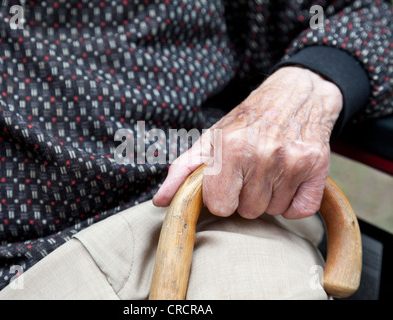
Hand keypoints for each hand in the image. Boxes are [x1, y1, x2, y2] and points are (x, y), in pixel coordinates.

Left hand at [153, 66, 342, 219]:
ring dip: (269, 197)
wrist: (295, 95)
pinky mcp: (317, 167)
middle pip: (248, 211)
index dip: (222, 197)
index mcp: (231, 149)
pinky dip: (294, 202)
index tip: (226, 183)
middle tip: (251, 172)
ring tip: (270, 170)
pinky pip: (300, 211)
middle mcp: (263, 155)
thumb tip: (160, 201)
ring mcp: (292, 161)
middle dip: (246, 196)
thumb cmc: (247, 121)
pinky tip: (288, 179)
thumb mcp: (210, 139)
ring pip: (273, 211)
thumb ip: (183, 171)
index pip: (221, 206)